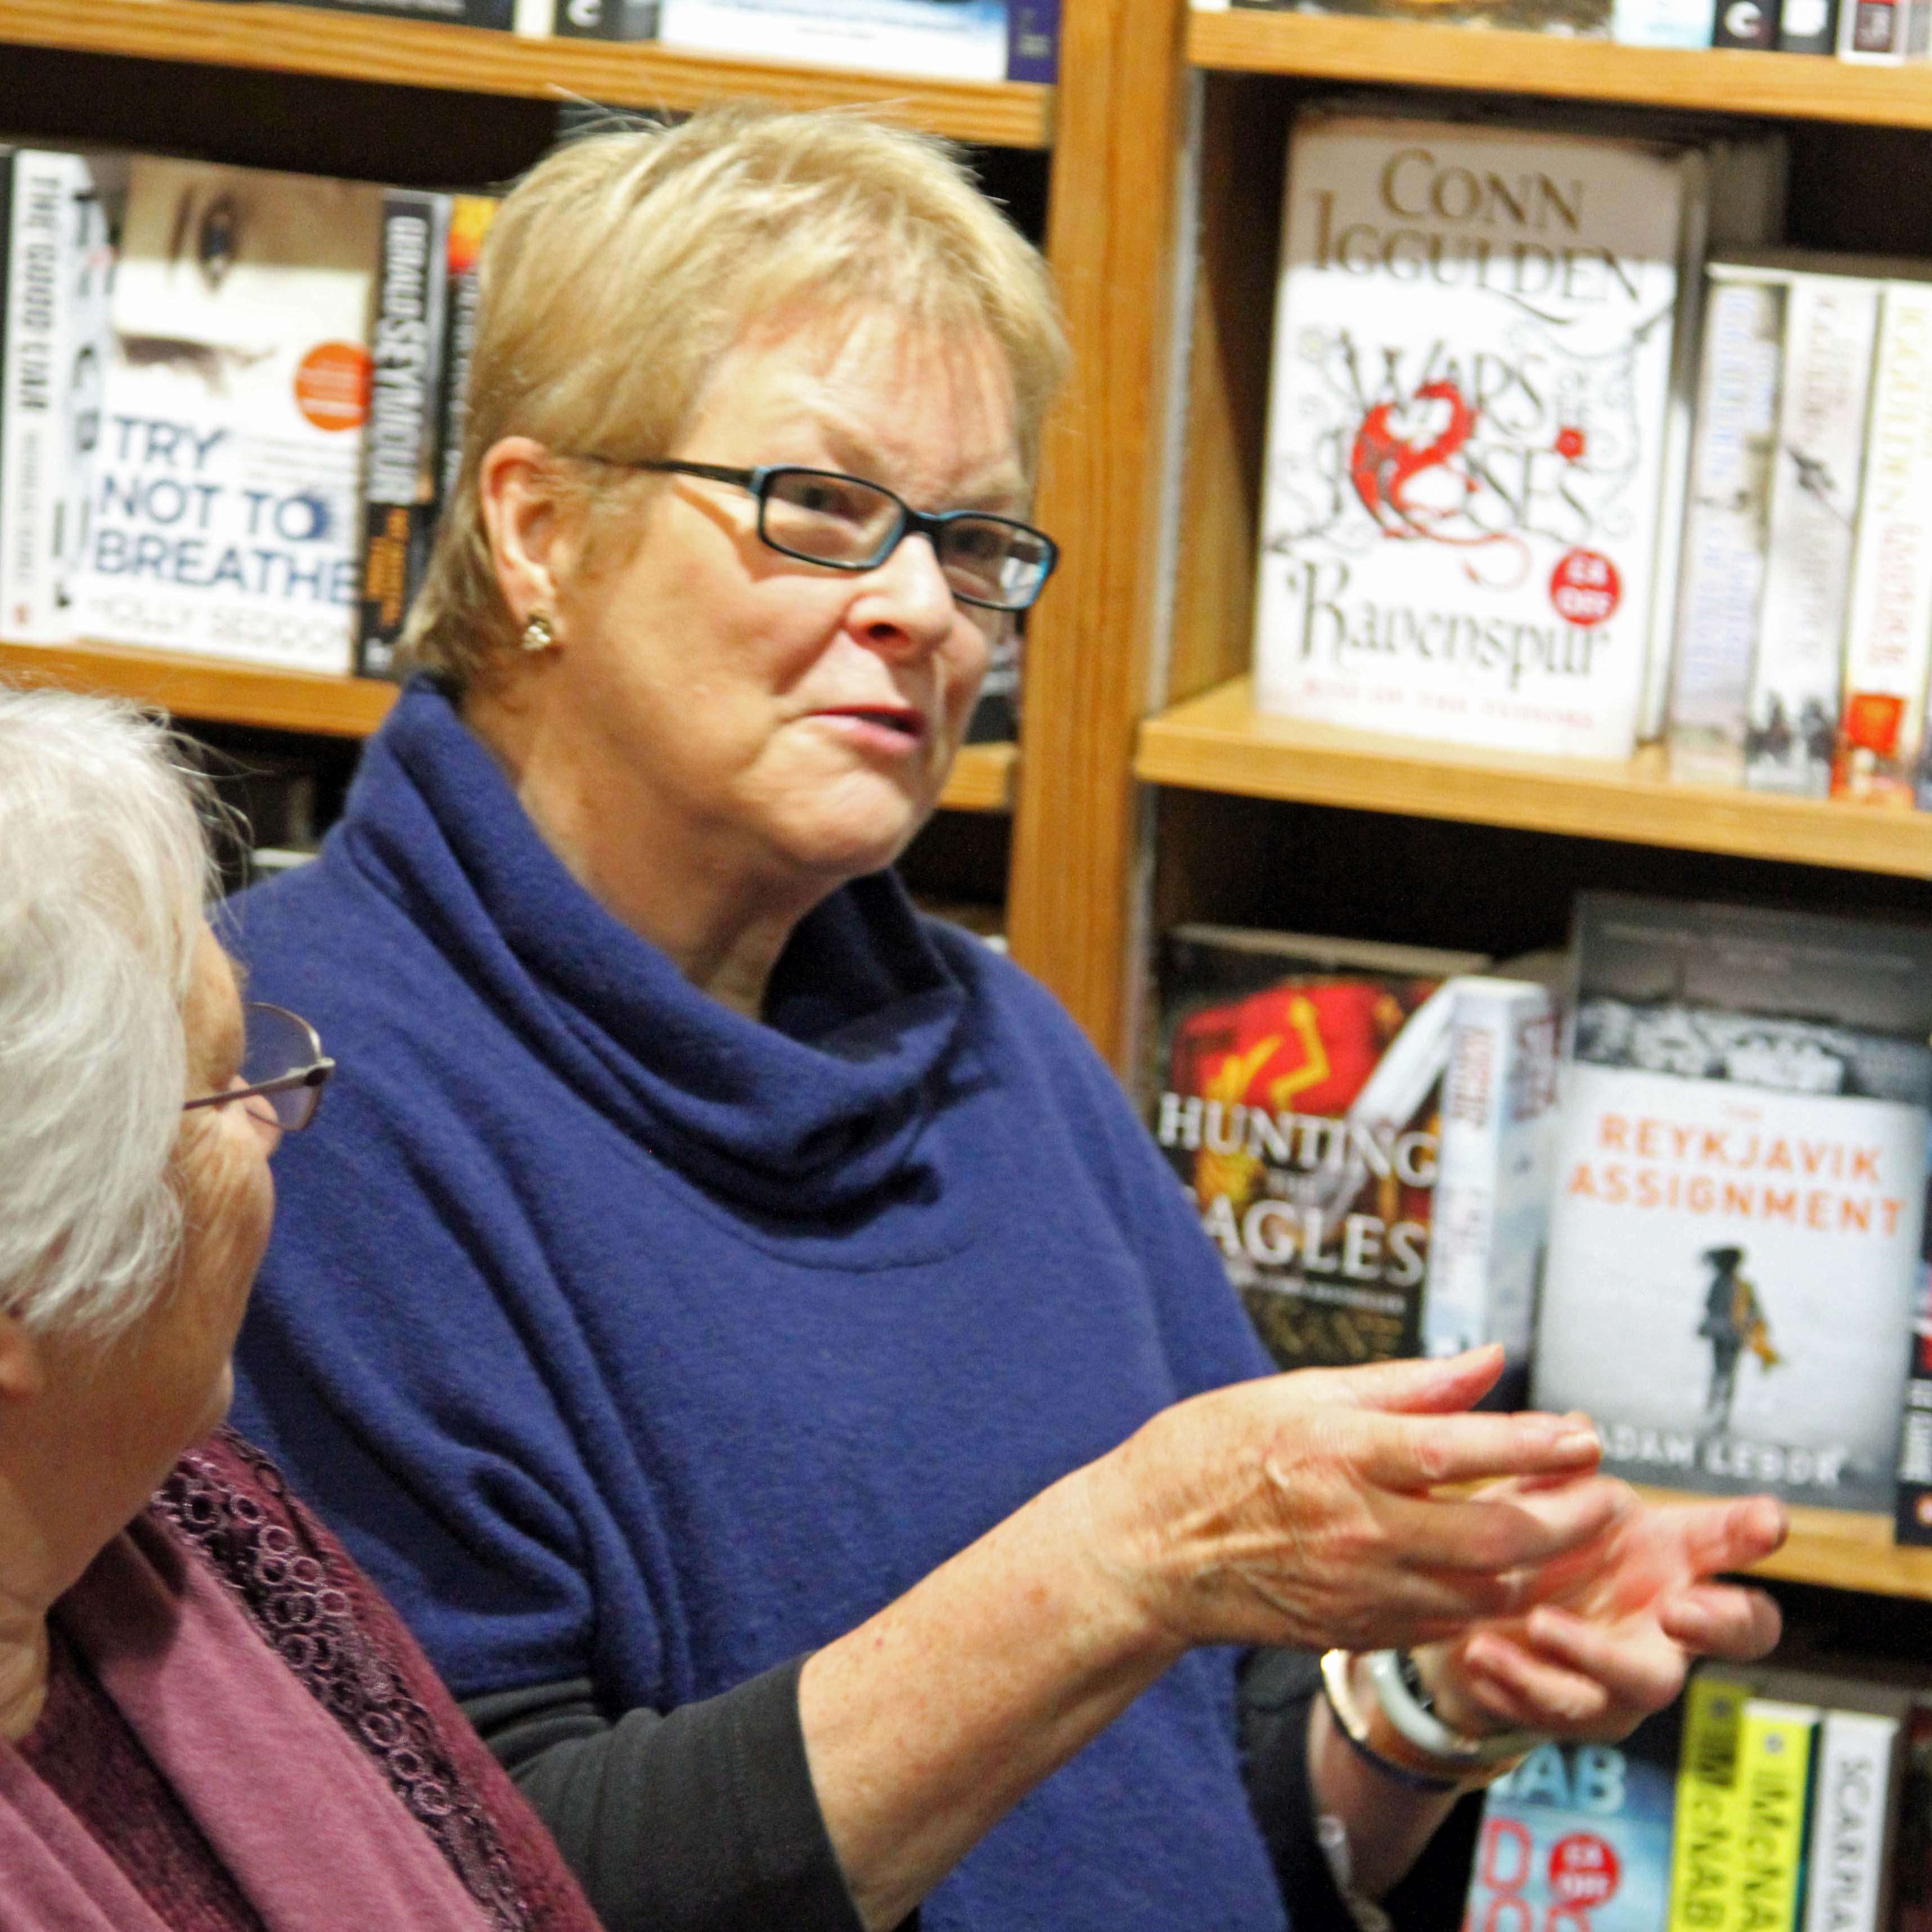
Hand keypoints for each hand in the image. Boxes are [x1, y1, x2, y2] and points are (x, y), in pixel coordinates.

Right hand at [1078, 1347, 1623, 1654]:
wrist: (1147, 1551)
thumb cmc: (1212, 1452)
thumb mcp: (1299, 1392)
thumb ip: (1404, 1385)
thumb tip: (1488, 1361)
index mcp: (1340, 1454)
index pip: (1462, 1451)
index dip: (1536, 1443)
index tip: (1588, 1433)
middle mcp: (1358, 1529)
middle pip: (1498, 1538)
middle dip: (1569, 1518)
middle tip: (1607, 1494)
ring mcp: (1360, 1590)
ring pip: (1488, 1594)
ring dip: (1547, 1568)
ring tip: (1574, 1532)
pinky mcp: (1357, 1631)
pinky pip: (1451, 1624)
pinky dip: (1497, 1602)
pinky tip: (1515, 1572)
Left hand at [1416, 1480, 1785, 1743]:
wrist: (1467, 1615)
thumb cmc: (1529, 1546)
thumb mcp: (1535, 1496)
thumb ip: (1559, 1471)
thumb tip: (1576, 1427)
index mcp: (1667, 1553)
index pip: (1728, 1541)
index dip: (1754, 1530)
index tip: (1768, 1519)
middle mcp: (1668, 1618)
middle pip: (1740, 1631)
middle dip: (1721, 1621)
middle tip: (1676, 1608)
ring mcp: (1633, 1673)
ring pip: (1641, 1680)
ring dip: (1590, 1653)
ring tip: (1537, 1622)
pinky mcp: (1585, 1713)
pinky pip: (1562, 1708)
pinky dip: (1522, 1682)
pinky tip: (1483, 1657)